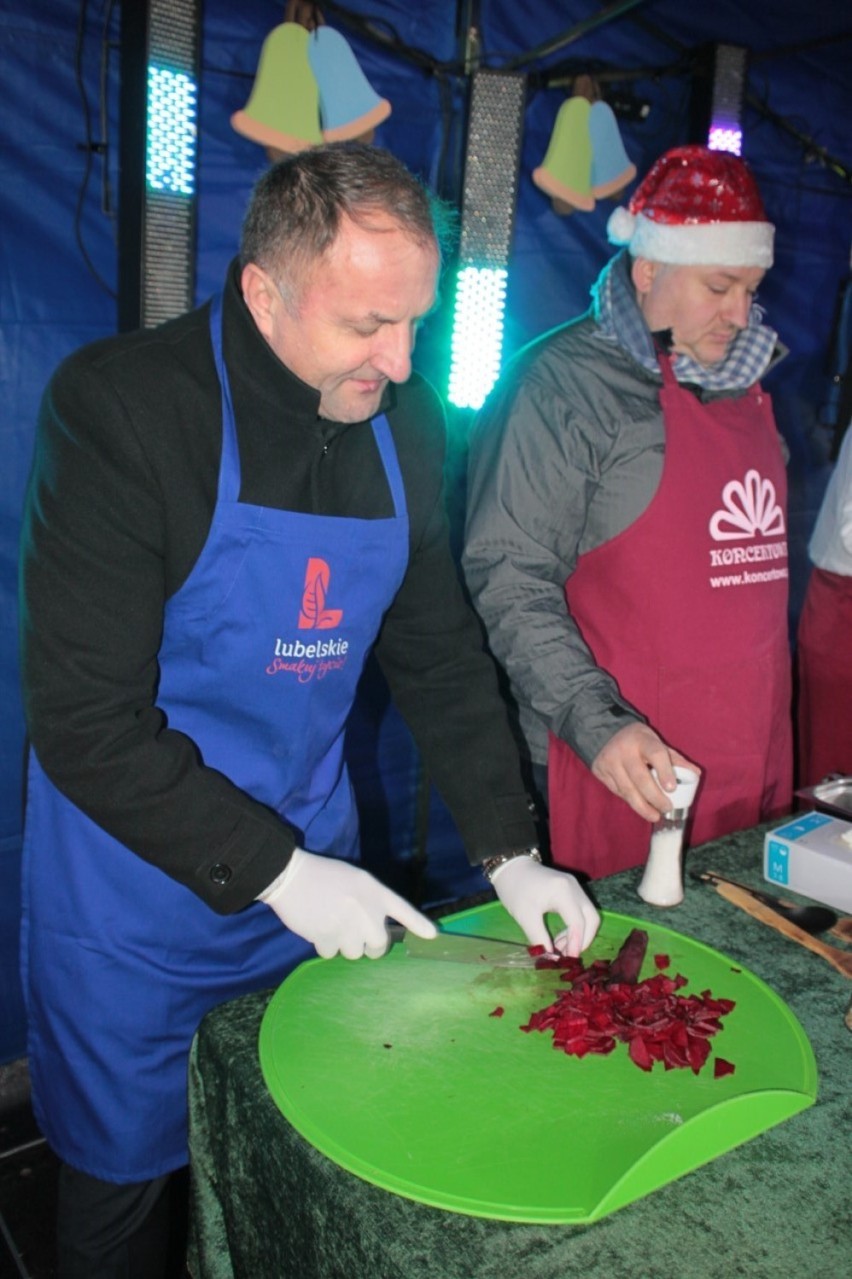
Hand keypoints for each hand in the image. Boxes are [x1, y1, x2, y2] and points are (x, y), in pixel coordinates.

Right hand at [262, 849, 436, 959]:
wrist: (292, 876)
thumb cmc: (324, 875)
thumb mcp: (356, 880)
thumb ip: (370, 902)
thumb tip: (374, 930)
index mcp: (375, 892)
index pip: (403, 910)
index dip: (419, 924)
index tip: (432, 936)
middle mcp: (366, 911)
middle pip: (379, 947)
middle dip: (368, 945)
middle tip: (354, 932)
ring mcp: (348, 927)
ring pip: (354, 953)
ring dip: (343, 945)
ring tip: (331, 924)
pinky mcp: (327, 938)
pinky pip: (331, 954)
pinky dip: (323, 945)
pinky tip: (317, 927)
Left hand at [491, 856, 599, 957]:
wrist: (511, 867)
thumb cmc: (515, 890)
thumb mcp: (525, 917)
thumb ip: (540, 939)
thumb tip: (552, 959)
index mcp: (563, 891)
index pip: (578, 922)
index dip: (576, 944)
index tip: (568, 960)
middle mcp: (574, 887)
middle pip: (591, 918)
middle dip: (583, 940)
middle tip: (567, 955)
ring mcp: (575, 887)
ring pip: (588, 915)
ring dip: (579, 934)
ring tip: (559, 947)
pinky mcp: (571, 889)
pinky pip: (581, 911)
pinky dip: (575, 926)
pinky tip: (560, 937)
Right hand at [591, 724, 699, 821]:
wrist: (605, 732)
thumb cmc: (638, 740)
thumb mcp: (656, 743)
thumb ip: (675, 759)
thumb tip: (696, 775)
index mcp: (642, 739)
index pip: (655, 754)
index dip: (664, 772)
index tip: (672, 789)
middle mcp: (624, 750)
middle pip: (640, 778)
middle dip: (655, 797)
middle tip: (667, 808)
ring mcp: (609, 761)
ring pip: (627, 790)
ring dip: (642, 806)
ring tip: (655, 815)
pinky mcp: (600, 772)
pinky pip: (617, 792)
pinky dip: (630, 801)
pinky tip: (640, 806)